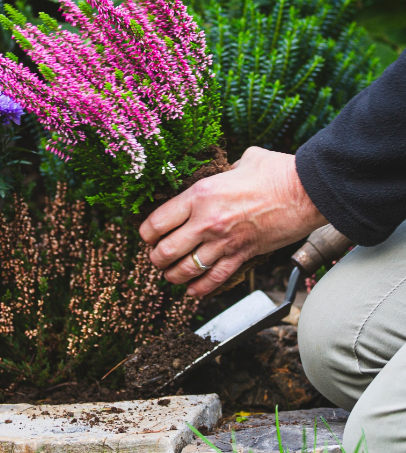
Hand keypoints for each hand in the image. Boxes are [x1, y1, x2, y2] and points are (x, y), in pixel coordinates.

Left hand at [140, 146, 326, 296]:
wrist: (307, 191)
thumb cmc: (277, 171)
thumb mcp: (241, 161)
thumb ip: (225, 170)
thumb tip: (226, 170)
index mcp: (199, 195)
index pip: (156, 222)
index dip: (146, 233)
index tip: (147, 236)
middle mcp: (206, 221)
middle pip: (165, 251)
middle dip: (155, 258)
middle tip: (156, 258)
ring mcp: (224, 242)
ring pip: (186, 269)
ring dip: (173, 276)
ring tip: (170, 275)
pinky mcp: (243, 255)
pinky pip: (215, 279)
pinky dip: (200, 289)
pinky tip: (192, 291)